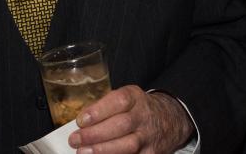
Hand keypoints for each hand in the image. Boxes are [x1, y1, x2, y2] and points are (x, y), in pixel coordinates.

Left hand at [69, 85, 193, 153]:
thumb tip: (81, 122)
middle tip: (75, 140)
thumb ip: (105, 107)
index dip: (99, 111)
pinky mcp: (151, 153)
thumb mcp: (126, 98)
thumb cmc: (138, 109)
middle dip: (95, 134)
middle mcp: (144, 115)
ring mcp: (149, 136)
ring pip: (128, 145)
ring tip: (83, 152)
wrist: (169, 120)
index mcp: (135, 97)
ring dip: (103, 150)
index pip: (119, 101)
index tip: (81, 120)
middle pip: (122, 125)